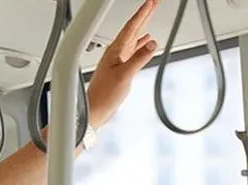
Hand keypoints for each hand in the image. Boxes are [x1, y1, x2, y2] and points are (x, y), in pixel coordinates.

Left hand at [86, 0, 159, 128]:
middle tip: (153, 4)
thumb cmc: (103, 95)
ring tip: (150, 18)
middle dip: (143, 16)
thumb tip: (151, 44)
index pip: (131, 27)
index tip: (150, 2)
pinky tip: (145, 43)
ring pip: (132, 38)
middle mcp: (115, 53)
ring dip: (142, 28)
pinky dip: (140, 44)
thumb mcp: (124, 76)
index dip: (142, 13)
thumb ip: (138, 59)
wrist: (94, 110)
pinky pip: (132, 51)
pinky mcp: (119, 69)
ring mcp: (117, 60)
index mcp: (114, 51)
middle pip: (132, 29)